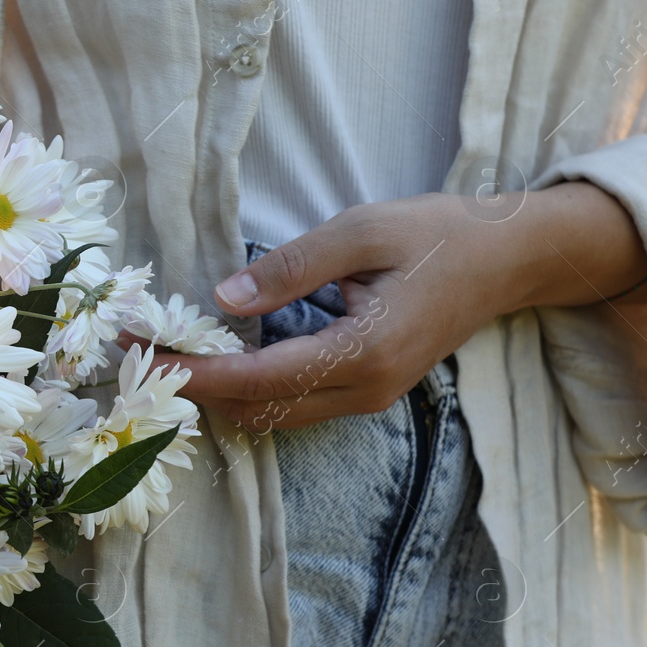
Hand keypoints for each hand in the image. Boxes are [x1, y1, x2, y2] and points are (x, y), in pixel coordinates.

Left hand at [158, 183, 646, 430]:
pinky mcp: (367, 391)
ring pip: (274, 415)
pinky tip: (219, 358)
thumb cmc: (438, 234)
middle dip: (193, 388)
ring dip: (219, 393)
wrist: (509, 259)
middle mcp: (364, 389)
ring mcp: (368, 398)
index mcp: (364, 351)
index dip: (193, 372)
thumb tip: (224, 298)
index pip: (257, 379)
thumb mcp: (361, 230)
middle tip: (136, 352)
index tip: (139, 353)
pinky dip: (249, 389)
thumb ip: (291, 267)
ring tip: (167, 354)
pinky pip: (295, 405)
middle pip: (258, 410)